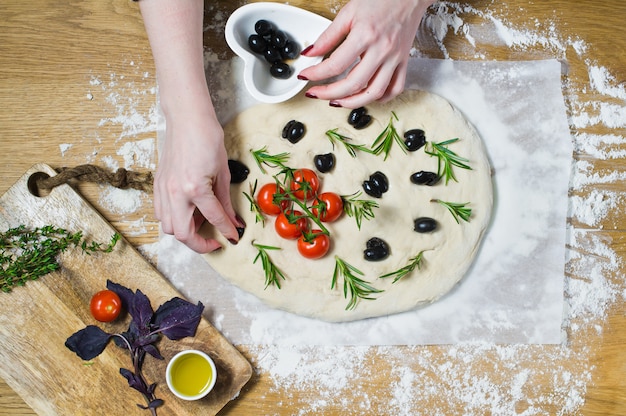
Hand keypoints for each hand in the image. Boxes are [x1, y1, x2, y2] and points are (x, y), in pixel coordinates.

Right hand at [154, 104, 241, 253]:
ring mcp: (163, 189)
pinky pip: (160, 212)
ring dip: (185, 232)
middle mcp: (175, 192)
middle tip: (214, 242)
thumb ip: (225, 201)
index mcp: (195, 188)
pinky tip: (187, 213)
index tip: (233, 238)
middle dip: (200, 244)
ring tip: (201, 224)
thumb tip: (233, 221)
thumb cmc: (207, 139)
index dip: (226, 231)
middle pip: (183, 234)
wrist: (187, 119)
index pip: (214, 219)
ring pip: (168, 226)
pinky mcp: (157, 184)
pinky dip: (173, 219)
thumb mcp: (223, 172)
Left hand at [298, 0, 434, 107]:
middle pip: (353, 84)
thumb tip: (310, 53)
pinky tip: (366, 96)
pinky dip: (381, 98)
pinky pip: (395, 89)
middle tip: (316, 93)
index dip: (316, 74)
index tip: (305, 76)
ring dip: (352, 103)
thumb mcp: (348, 13)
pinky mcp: (404, 62)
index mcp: (365, 35)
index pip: (335, 65)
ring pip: (374, 92)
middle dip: (329, 93)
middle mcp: (382, 50)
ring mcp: (394, 59)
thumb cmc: (380, 0)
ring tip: (337, 102)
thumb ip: (328, 36)